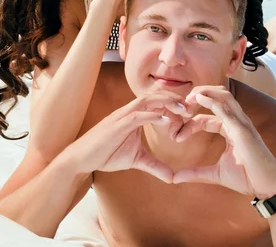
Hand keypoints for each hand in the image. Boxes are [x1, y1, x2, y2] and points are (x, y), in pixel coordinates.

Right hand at [60, 92, 190, 182]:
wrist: (83, 159)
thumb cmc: (107, 154)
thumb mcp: (137, 160)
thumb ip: (155, 166)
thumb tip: (172, 178)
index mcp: (135, 115)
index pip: (157, 102)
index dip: (174, 103)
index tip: (190, 111)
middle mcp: (130, 111)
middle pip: (155, 96)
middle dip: (175, 99)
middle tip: (192, 107)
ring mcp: (123, 116)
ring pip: (147, 101)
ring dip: (167, 103)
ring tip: (183, 110)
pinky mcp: (117, 125)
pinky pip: (137, 116)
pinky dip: (152, 115)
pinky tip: (166, 120)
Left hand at [173, 86, 275, 197]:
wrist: (266, 187)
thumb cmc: (246, 178)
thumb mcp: (215, 174)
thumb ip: (195, 173)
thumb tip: (175, 178)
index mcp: (230, 130)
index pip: (206, 118)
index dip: (190, 123)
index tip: (177, 137)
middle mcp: (236, 122)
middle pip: (216, 97)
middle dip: (198, 95)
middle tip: (181, 103)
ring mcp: (241, 123)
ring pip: (223, 96)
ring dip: (204, 92)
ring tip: (189, 98)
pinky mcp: (242, 128)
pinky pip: (226, 108)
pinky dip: (212, 100)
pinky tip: (199, 98)